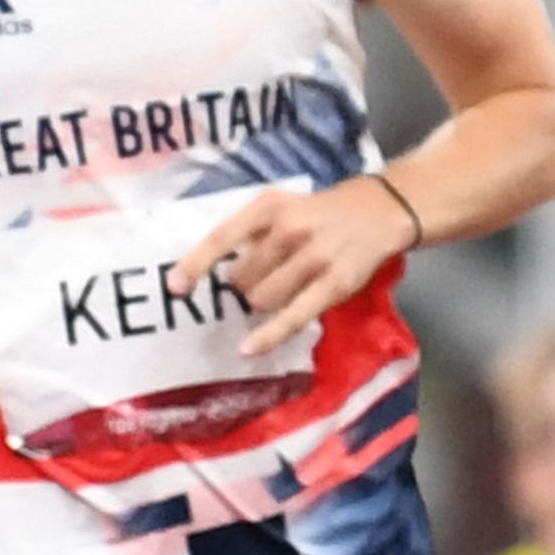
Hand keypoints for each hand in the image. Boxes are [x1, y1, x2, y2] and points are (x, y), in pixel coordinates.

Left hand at [170, 172, 410, 357]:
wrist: (379, 211)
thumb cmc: (319, 212)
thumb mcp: (281, 205)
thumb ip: (250, 231)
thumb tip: (210, 270)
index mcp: (269, 207)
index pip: (223, 238)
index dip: (196, 265)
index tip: (175, 288)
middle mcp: (290, 230)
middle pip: (241, 278)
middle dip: (244, 286)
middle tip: (262, 278)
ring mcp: (313, 258)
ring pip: (262, 299)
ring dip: (261, 303)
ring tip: (279, 289)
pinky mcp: (334, 285)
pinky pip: (291, 317)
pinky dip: (267, 336)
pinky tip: (248, 349)